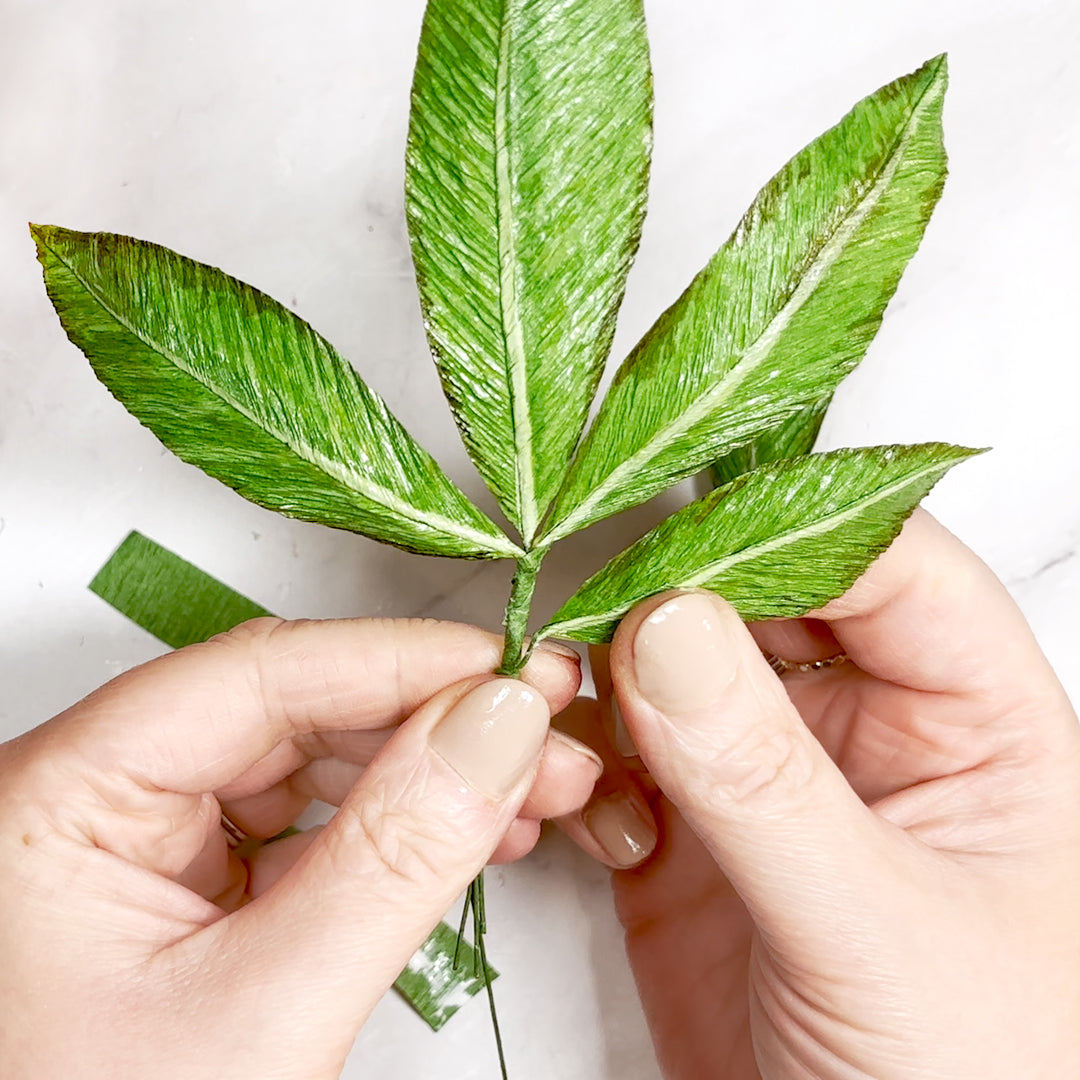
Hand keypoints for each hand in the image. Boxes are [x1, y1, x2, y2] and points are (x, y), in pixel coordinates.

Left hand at [0, 617, 594, 1078]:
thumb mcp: (266, 1016)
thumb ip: (394, 858)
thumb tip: (500, 727)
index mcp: (62, 796)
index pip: (261, 674)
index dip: (409, 662)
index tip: (520, 672)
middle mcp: (93, 795)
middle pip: (293, 706)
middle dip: (437, 720)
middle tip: (546, 734)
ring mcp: (138, 838)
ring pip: (309, 755)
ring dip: (429, 768)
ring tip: (528, 790)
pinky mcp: (183, 884)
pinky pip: (303, 818)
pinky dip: (393, 823)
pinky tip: (464, 829)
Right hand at [599, 511, 1079, 1077]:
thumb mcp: (881, 929)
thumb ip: (768, 779)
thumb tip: (669, 628)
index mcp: (972, 723)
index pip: (885, 567)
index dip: (782, 534)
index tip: (676, 547)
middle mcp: (865, 735)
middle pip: (756, 604)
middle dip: (667, 606)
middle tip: (590, 625)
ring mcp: (768, 786)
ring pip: (668, 675)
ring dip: (604, 690)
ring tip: (564, 728)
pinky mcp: (686, 842)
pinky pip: (614, 761)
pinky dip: (576, 768)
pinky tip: (576, 809)